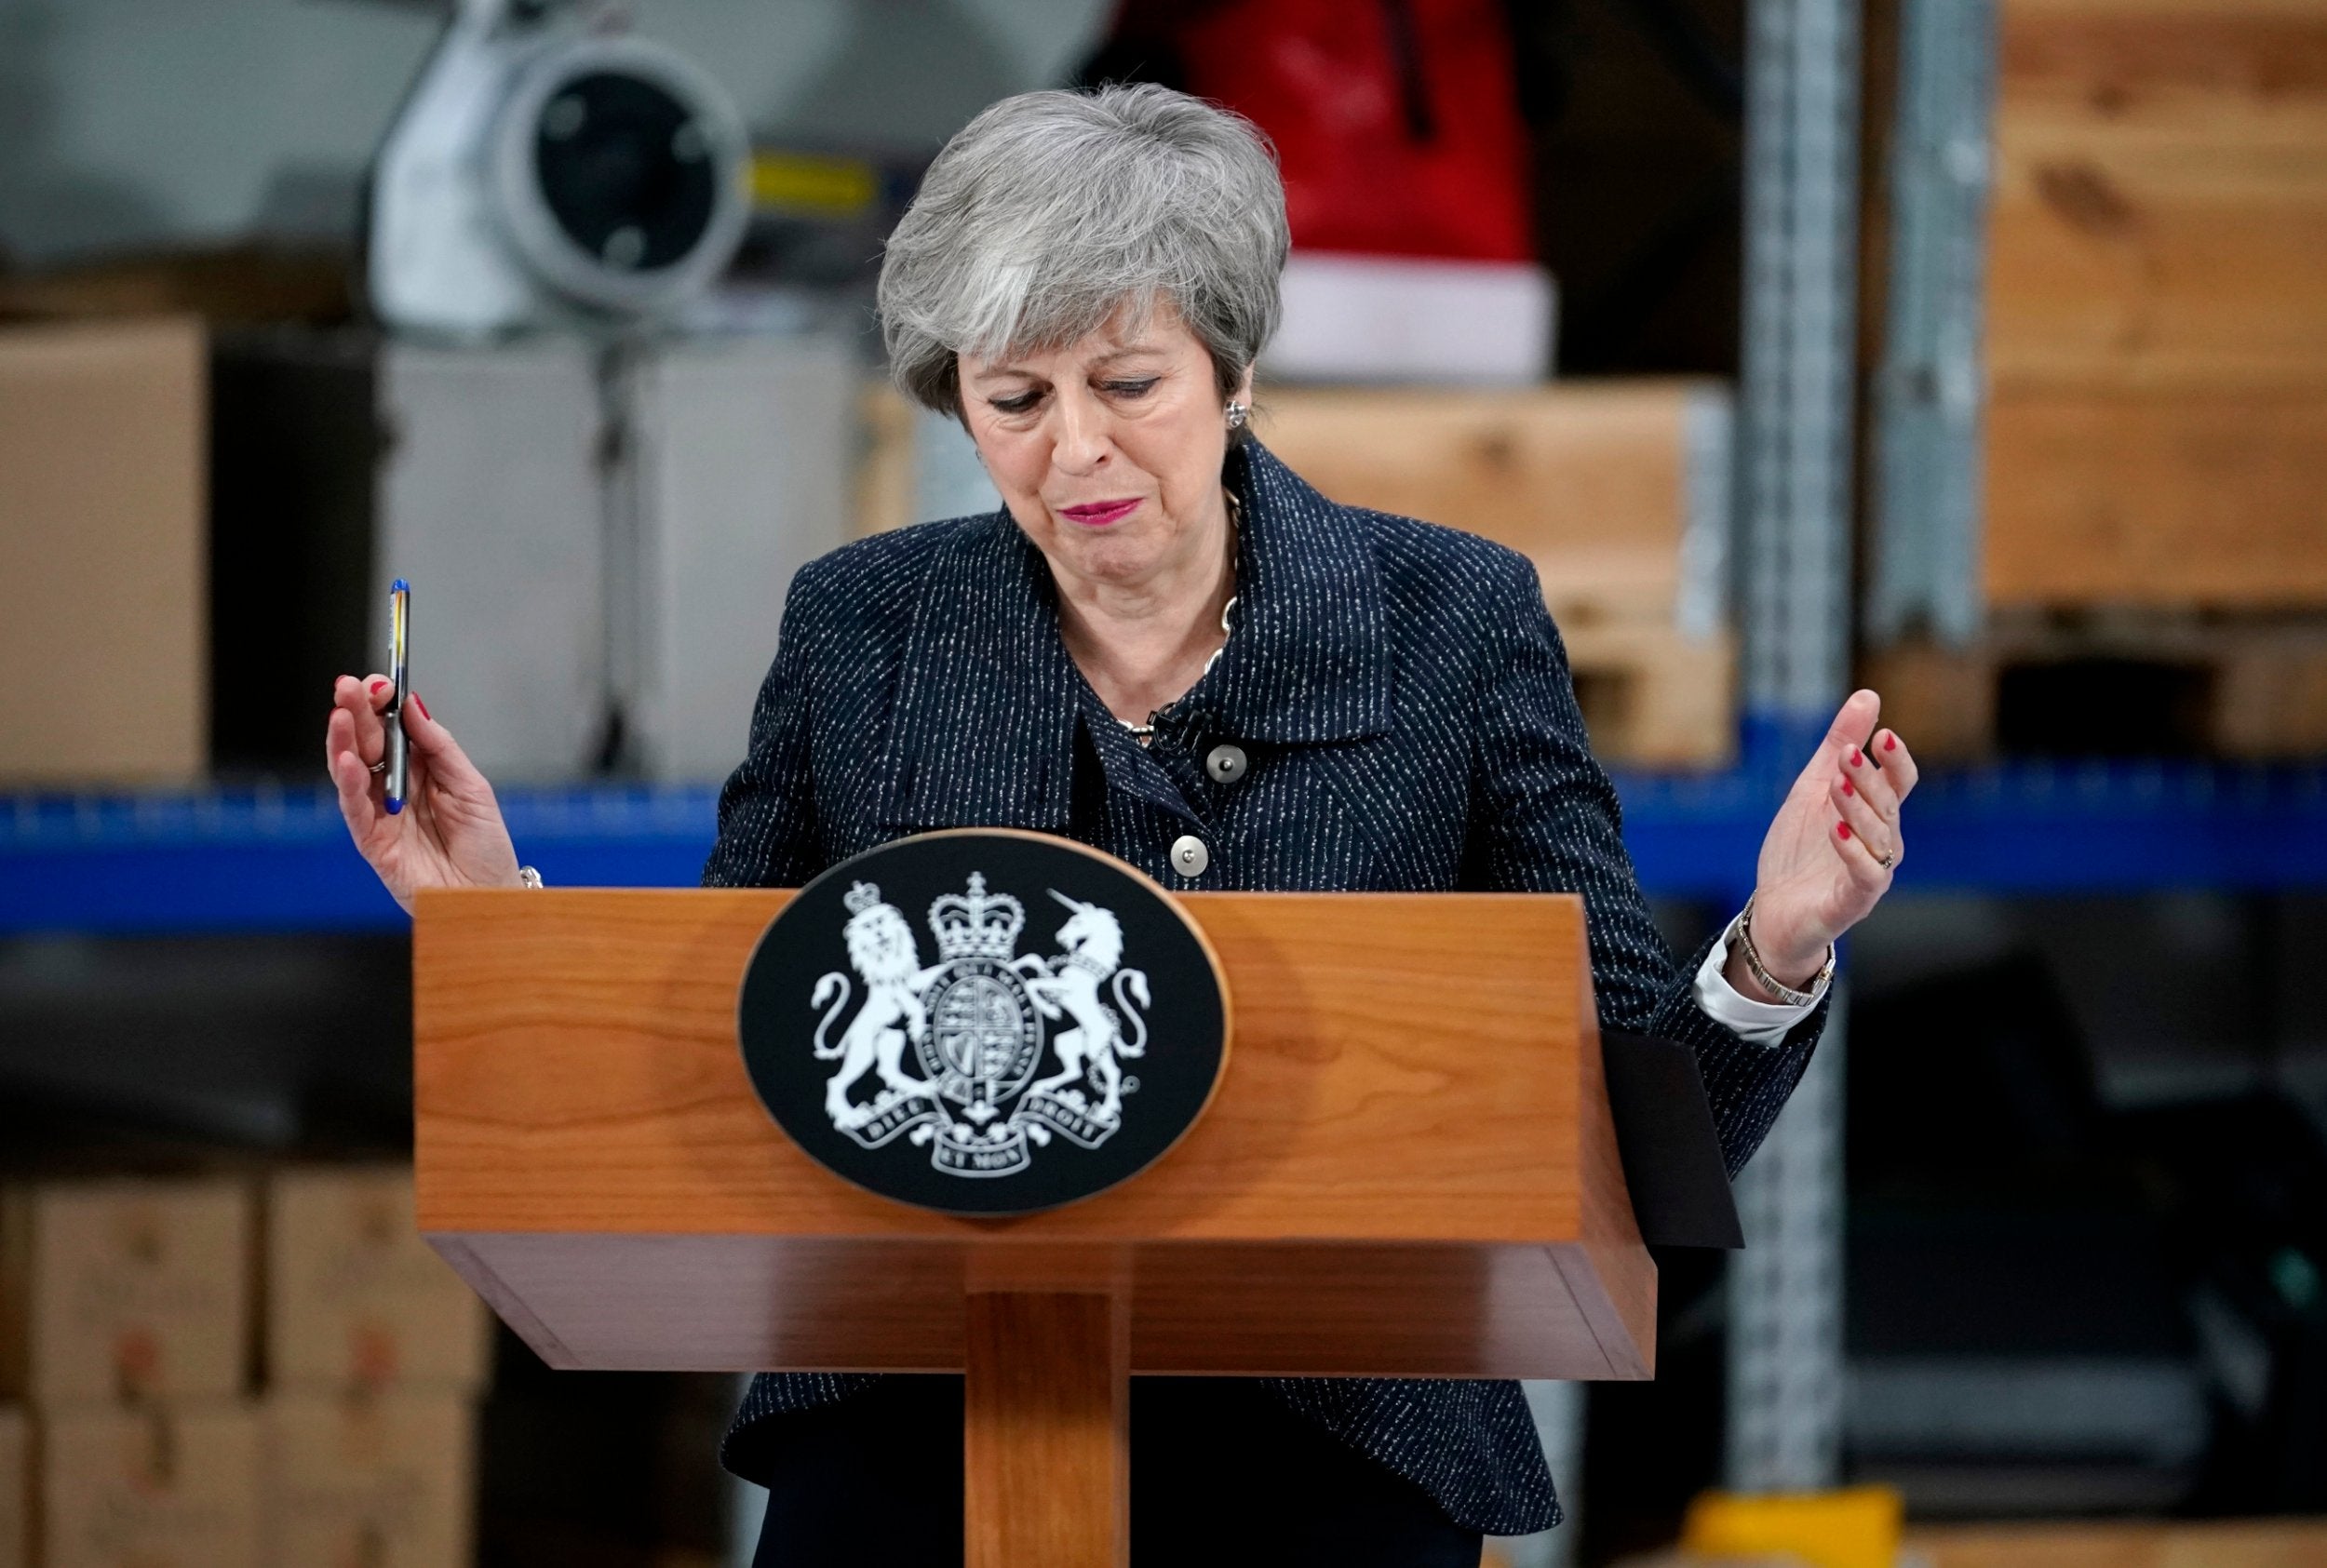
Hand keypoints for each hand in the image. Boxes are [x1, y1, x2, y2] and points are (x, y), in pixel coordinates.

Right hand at [325, 675, 520, 915]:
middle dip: (355, 713)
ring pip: (351, 772)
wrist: (489, 894)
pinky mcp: (372, 842)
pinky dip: (350, 784)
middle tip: (348, 686)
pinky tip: (347, 761)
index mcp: (419, 770)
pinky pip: (355, 810)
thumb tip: (413, 706)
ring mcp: (379, 814)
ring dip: (343, 742)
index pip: (390, 730)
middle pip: (367, 744)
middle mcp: (393, 788)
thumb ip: (439, 747)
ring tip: (340, 715)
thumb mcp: (471, 785)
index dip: (381, 706)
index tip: (379, 682)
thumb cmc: (485, 845)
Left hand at [1730, 688, 1916, 995]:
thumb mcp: (1812, 788)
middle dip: (1869, 777)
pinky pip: (1867, 875)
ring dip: (1859, 808)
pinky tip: (1836, 831)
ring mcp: (1872, 872)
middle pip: (1889, 804)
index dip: (1896, 759)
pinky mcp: (1856, 900)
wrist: (1773, 911)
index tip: (1882, 734)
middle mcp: (1882, 842)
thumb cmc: (1799, 851)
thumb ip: (1838, 744)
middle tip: (1846, 754)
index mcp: (1874, 814)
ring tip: (1836, 785)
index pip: (1900, 781)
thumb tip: (1868, 695)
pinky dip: (1854, 851)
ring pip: (1880, 836)